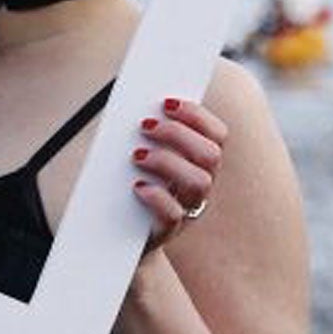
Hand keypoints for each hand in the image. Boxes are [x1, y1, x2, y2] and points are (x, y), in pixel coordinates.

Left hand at [132, 97, 226, 249]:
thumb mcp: (140, 153)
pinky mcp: (168, 230)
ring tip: (137, 155)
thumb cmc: (129, 182)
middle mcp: (200, 185)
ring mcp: (187, 209)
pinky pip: (173, 215)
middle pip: (210, 155)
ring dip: (168, 161)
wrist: (115, 230)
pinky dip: (156, 196)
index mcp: (198, 162)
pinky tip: (137, 186)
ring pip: (199, 183)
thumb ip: (147, 133)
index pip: (217, 134)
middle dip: (179, 134)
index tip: (166, 102)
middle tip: (145, 126)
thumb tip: (140, 107)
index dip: (197, 116)